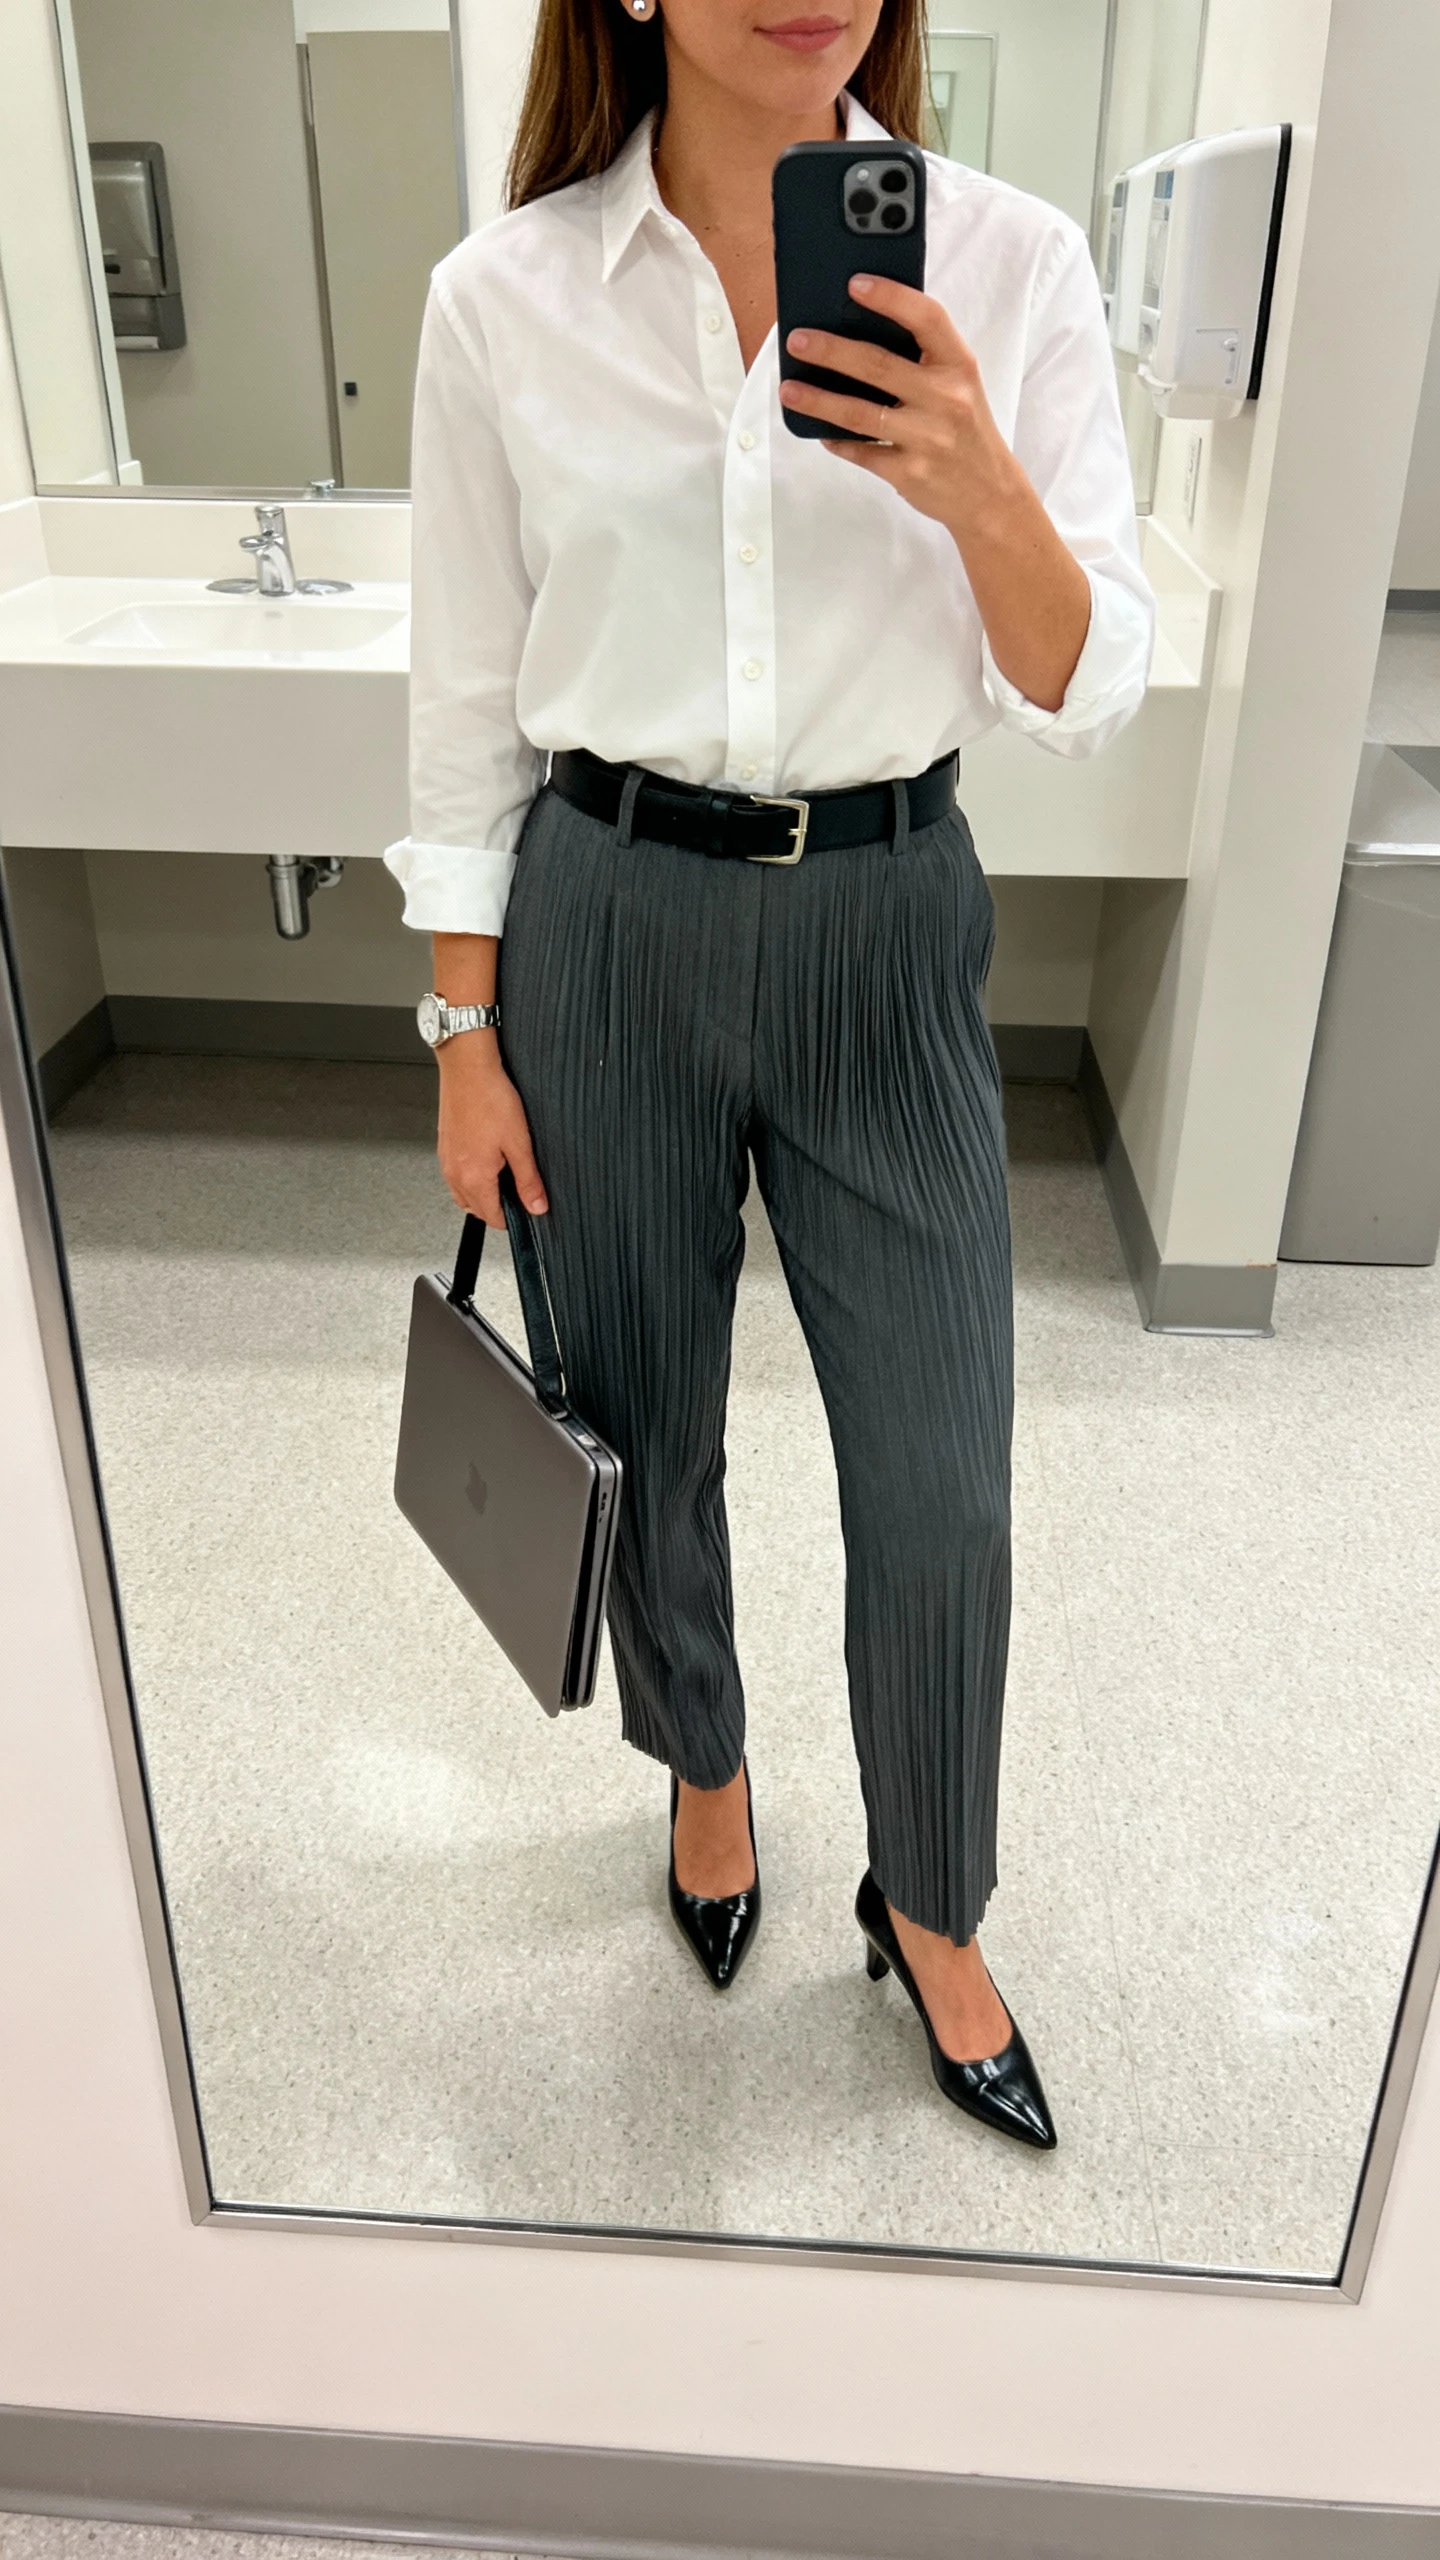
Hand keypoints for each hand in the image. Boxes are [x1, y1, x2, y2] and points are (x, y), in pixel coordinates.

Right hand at [436, 1032, 548, 1228]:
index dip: (513, 1218)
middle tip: (519, 1190)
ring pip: (464, 1194)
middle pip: (476, 1209)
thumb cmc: (490, 1097)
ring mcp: (446, 1160)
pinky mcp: (444, 1146)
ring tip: (503, 1174)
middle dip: (498, 1207)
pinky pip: (456, 1175)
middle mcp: (454, 1173)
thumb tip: (537, 1206)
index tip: (527, 1208)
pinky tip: (486, 1159)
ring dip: (483, 1194)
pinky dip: (471, 1177)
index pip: (493, 1217)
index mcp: (474, 1177)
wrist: (467, 1067)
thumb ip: (528, 1180)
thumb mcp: (520, 1143)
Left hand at [780, 273, 1022, 539]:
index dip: (890, 297)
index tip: (855, 284)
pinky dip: (836, 441)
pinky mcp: (908, 472)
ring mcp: (926, 438)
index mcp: (959, 366)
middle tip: (797, 340)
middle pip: (877, 365)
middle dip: (830, 351)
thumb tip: (861, 329)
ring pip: (859, 414)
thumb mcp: (960, 385)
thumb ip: (924, 359)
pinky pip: (861, 452)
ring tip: (789, 389)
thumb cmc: (966, 430)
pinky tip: (819, 430)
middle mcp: (945, 399)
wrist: (989, 494)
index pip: (926, 319)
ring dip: (818, 399)